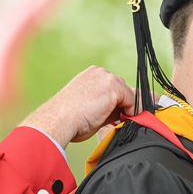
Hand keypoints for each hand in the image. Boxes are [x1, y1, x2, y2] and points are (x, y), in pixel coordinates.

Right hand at [21, 66, 135, 146]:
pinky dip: (132, 111)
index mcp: (91, 76)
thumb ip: (106, 106)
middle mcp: (99, 73)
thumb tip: (122, 113)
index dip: (117, 102)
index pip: (112, 86)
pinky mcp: (113, 87)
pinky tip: (123, 119)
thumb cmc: (68, 119)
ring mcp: (106, 78)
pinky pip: (133, 99)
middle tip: (120, 119)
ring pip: (128, 93)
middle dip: (124, 103)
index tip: (118, 115)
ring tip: (121, 120)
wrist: (59, 120)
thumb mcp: (89, 108)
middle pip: (122, 87)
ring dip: (128, 107)